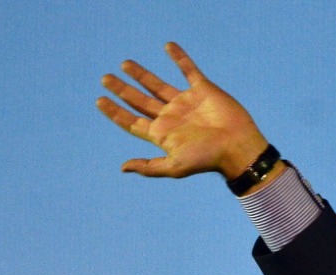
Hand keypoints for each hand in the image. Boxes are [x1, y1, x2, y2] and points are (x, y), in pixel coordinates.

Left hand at [97, 42, 278, 183]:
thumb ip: (149, 166)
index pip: (132, 121)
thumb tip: (123, 167)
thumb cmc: (206, 159)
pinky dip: (179, 58)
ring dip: (141, 74)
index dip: (115, 112)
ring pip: (157, 85)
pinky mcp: (202, 89)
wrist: (236, 146)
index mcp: (162, 134)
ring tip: (124, 64)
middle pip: (139, 101)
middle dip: (122, 90)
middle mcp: (170, 117)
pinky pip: (188, 69)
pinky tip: (168, 46)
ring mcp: (185, 102)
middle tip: (105, 79)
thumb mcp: (174, 166)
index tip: (99, 100)